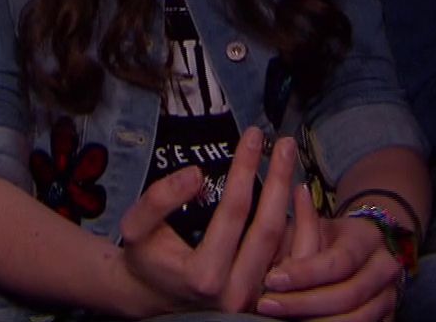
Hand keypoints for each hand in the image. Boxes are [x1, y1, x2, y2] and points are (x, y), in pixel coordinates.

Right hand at [117, 128, 297, 315]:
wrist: (152, 296)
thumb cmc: (145, 257)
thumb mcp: (135, 227)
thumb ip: (159, 199)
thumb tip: (196, 174)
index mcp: (203, 275)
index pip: (233, 212)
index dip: (245, 169)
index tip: (253, 137)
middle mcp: (234, 292)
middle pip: (269, 227)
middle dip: (280, 179)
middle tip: (286, 143)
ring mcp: (254, 299)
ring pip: (288, 245)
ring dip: (294, 201)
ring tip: (293, 163)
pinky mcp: (265, 297)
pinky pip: (292, 257)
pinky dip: (300, 224)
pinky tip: (296, 193)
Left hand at [259, 209, 400, 320]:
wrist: (364, 251)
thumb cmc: (329, 238)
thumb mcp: (316, 225)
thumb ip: (297, 231)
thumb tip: (265, 230)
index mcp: (367, 238)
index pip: (338, 261)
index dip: (304, 274)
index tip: (271, 280)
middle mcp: (385, 268)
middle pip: (348, 295)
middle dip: (303, 303)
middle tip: (267, 305)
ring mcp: (388, 296)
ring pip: (356, 319)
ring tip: (278, 319)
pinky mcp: (386, 317)